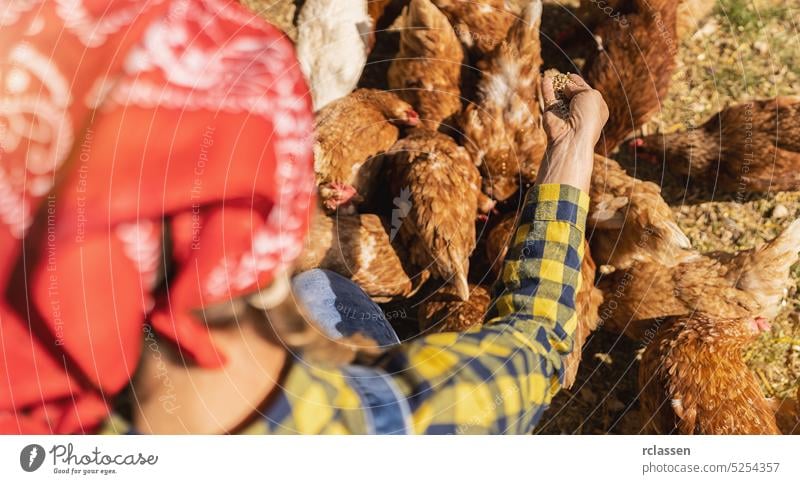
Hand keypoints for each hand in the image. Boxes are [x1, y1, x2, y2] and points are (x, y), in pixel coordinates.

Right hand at [536, 73, 608, 191]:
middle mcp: (580, 111)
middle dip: (568, 85)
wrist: (572, 135)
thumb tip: (566, 86)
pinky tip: (544, 78)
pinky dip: (546, 89)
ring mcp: (564, 113)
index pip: (587, 92)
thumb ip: (579, 87)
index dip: (579, 83)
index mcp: (595, 108)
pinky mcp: (551, 114)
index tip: (571, 76)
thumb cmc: (587, 115)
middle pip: (572, 94)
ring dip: (555, 86)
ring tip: (552, 74)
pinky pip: (548, 98)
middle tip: (563, 76)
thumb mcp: (591, 95)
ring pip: (559, 96)